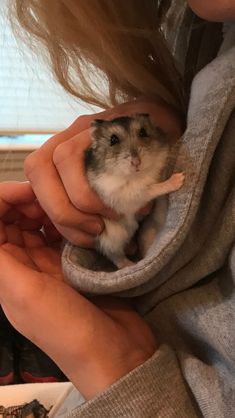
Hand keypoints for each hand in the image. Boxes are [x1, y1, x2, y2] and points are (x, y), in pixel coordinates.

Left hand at [0, 182, 156, 398]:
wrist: (114, 350)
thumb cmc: (65, 324)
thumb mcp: (24, 292)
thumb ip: (0, 258)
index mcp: (6, 274)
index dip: (5, 203)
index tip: (31, 191)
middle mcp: (23, 267)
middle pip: (13, 222)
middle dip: (27, 203)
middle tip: (53, 196)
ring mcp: (50, 265)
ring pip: (38, 226)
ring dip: (48, 212)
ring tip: (68, 206)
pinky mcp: (74, 264)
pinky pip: (63, 236)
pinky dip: (67, 223)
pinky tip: (79, 218)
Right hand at [24, 98, 181, 246]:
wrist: (152, 117)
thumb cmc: (155, 132)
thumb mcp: (159, 143)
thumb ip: (153, 167)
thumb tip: (141, 208)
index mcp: (92, 128)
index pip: (66, 158)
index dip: (84, 194)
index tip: (113, 214)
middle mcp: (68, 136)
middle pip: (39, 170)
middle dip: (65, 210)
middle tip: (97, 229)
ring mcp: (59, 150)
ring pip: (37, 184)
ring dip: (62, 218)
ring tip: (93, 234)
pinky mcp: (60, 170)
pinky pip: (46, 195)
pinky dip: (62, 220)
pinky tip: (84, 232)